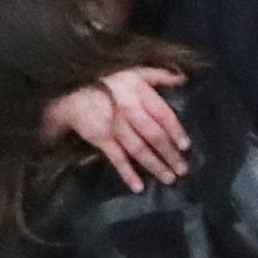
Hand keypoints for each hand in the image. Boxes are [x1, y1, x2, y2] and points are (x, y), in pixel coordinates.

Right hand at [42, 66, 189, 192]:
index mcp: (139, 92)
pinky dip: (127, 173)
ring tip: (169, 179)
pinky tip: (138, 187)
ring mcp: (115, 126)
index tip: (186, 146)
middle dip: (169, 154)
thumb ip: (159, 75)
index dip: (176, 131)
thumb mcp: (133, 70)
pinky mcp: (101, 138)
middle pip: (154, 135)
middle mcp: (129, 109)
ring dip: (155, 165)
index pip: (163, 114)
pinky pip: (117, 158)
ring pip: (139, 149)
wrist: (71, 90)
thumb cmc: (106, 80)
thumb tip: (184, 78)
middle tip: (183, 170)